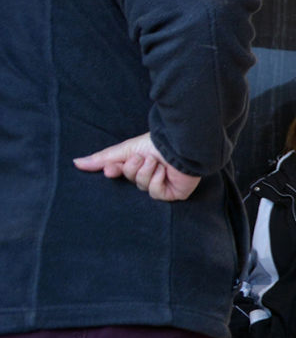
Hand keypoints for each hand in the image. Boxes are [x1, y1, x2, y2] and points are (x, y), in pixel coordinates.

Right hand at [73, 133, 199, 200]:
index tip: (112, 169)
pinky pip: (155, 192)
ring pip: (142, 186)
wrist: (178, 144)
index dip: (115, 171)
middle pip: (130, 180)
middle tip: (143, 158)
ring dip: (146, 171)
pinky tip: (165, 171)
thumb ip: (102, 159)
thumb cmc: (155, 143)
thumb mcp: (124, 150)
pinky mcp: (173, 193)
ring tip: (156, 161)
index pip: (119, 173)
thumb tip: (76, 163)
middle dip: (133, 168)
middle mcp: (150, 175)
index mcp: (138, 165)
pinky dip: (157, 180)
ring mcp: (162, 185)